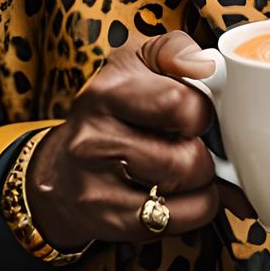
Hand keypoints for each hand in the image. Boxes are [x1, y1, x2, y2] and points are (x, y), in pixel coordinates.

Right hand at [24, 32, 233, 249]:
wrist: (61, 173)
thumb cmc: (112, 111)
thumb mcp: (134, 62)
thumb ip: (174, 50)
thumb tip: (208, 64)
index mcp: (106, 90)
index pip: (179, 102)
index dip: (202, 112)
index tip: (195, 115)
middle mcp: (95, 136)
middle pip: (187, 154)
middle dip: (206, 152)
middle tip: (194, 146)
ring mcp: (97, 183)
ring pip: (185, 186)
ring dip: (203, 181)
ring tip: (187, 169)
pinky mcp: (107, 220)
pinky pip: (177, 219)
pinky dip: (196, 209)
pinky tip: (183, 196)